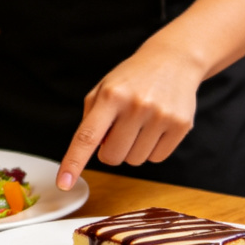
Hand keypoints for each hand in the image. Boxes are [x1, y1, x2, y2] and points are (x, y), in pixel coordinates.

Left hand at [56, 42, 202, 190]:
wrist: (174, 60)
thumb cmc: (131, 79)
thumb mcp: (103, 89)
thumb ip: (91, 119)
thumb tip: (93, 151)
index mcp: (110, 96)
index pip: (87, 136)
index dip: (73, 162)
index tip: (63, 184)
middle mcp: (136, 106)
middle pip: (112, 157)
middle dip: (110, 151)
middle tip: (118, 131)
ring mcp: (161, 116)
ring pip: (135, 160)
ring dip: (132, 149)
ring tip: (139, 124)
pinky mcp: (181, 125)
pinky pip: (157, 158)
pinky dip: (152, 149)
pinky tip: (155, 126)